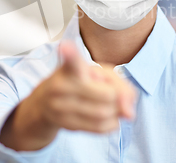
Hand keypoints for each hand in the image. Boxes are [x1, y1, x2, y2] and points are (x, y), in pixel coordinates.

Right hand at [0, 41, 136, 150]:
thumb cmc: (77, 82)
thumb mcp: (98, 74)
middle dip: (118, 98)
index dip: (69, 53)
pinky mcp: (65, 124)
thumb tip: (130, 113)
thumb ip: (120, 86)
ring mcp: (60, 106)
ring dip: (116, 113)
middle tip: (115, 95)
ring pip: (104, 113)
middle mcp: (62, 85)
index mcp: (70, 67)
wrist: (45, 103)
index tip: (65, 46)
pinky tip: (108, 118)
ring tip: (112, 107)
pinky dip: (111, 124)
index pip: (71, 60)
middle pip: (107, 95)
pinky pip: (98, 128)